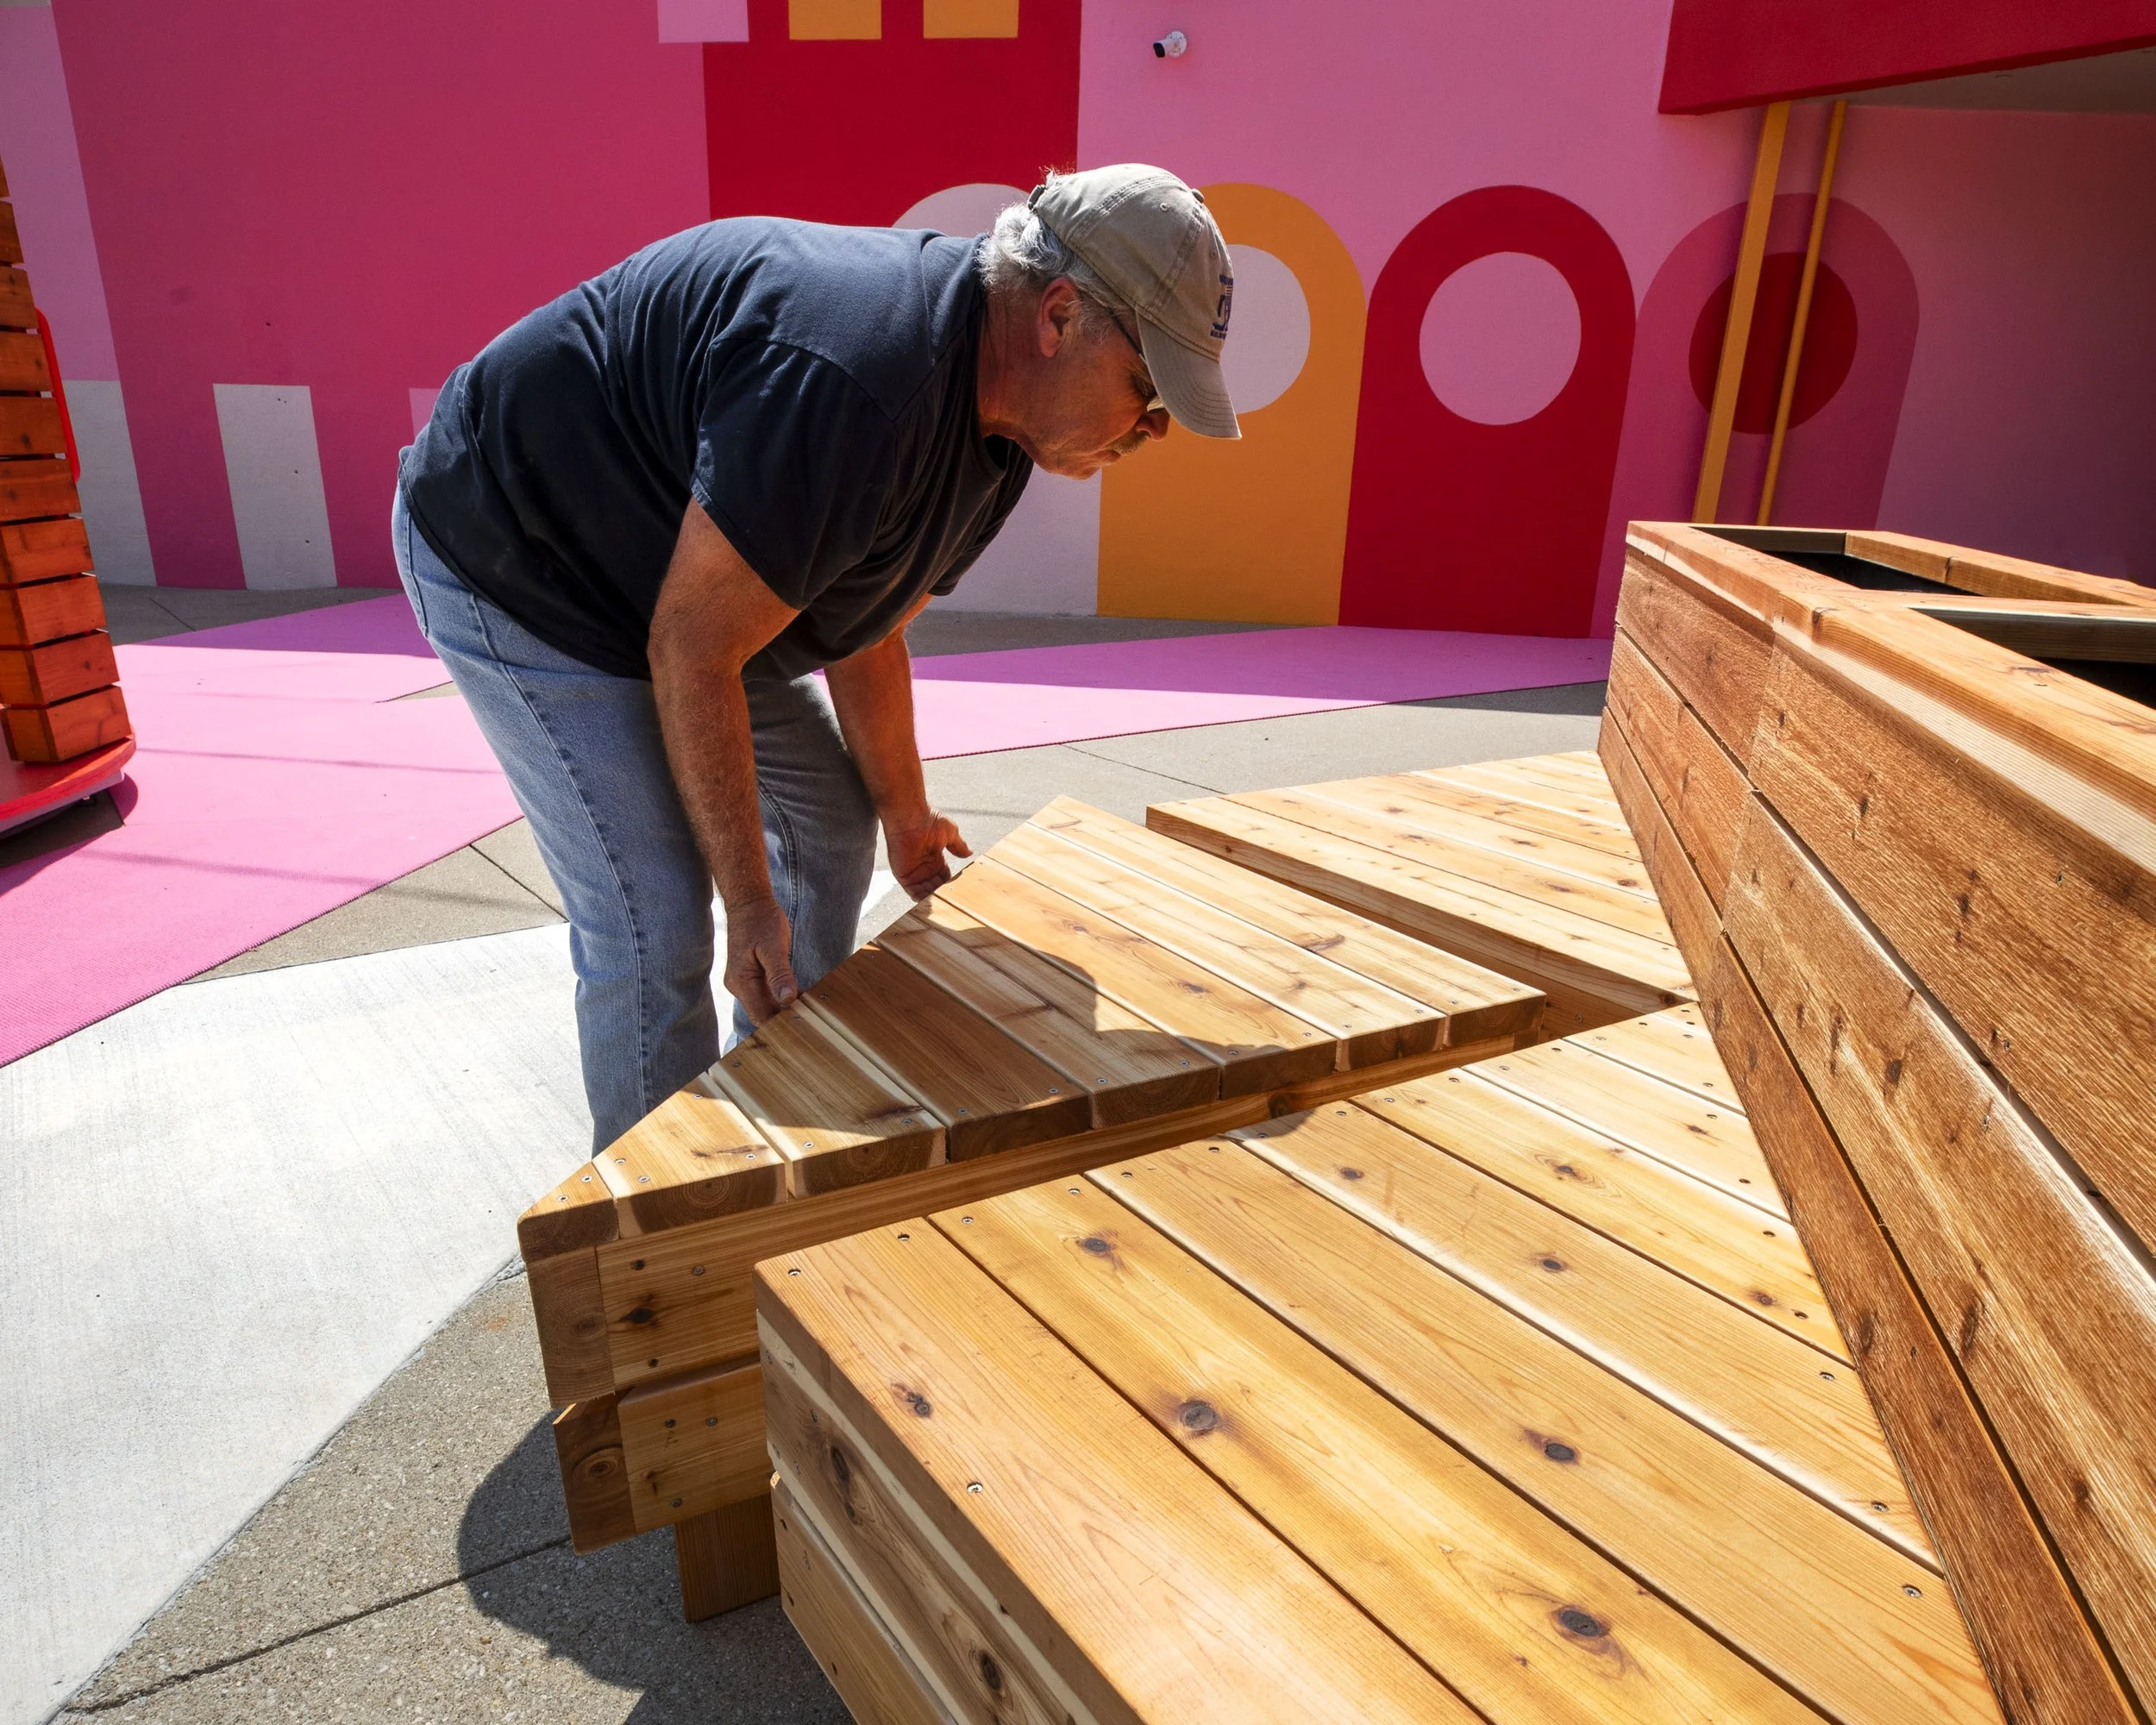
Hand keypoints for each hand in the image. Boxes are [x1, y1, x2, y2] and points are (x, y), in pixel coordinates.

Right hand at [724, 895, 797, 1026]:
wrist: (749, 904)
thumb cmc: (760, 921)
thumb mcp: (774, 946)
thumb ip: (779, 973)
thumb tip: (787, 999)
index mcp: (741, 981)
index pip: (760, 1015)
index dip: (779, 1025)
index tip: (802, 1026)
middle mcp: (738, 986)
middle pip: (762, 1013)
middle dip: (784, 1017)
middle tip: (811, 1019)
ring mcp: (743, 982)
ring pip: (764, 1004)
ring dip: (784, 1007)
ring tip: (809, 1009)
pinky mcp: (749, 977)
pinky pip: (765, 993)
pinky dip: (781, 996)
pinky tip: (799, 996)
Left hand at [886, 811, 971, 899]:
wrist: (910, 816)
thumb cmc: (928, 819)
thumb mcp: (950, 833)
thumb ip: (958, 846)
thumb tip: (970, 853)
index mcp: (934, 857)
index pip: (944, 876)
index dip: (951, 882)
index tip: (961, 888)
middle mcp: (923, 866)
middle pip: (935, 885)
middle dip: (943, 892)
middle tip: (954, 898)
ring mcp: (913, 871)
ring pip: (925, 890)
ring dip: (934, 896)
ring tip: (945, 901)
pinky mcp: (903, 875)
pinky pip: (912, 891)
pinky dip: (921, 897)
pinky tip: (932, 900)